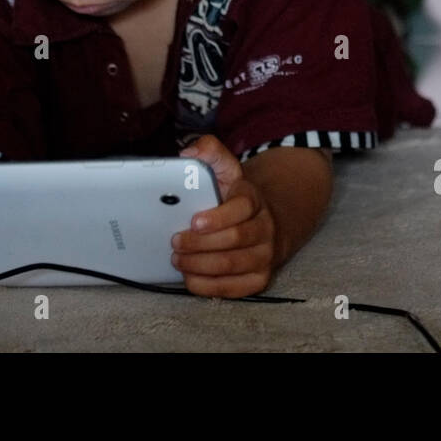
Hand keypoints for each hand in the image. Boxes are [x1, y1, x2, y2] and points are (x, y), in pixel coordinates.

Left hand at [173, 135, 277, 297]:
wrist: (265, 224)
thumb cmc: (233, 199)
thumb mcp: (225, 170)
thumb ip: (209, 152)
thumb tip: (188, 152)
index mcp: (253, 199)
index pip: (241, 208)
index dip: (218, 217)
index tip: (194, 221)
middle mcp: (265, 228)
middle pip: (234, 240)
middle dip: (199, 244)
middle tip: (175, 241)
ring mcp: (265, 256)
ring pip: (231, 266)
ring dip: (199, 265)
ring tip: (178, 259)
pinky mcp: (259, 279)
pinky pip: (233, 289)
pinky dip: (207, 285)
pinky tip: (190, 276)